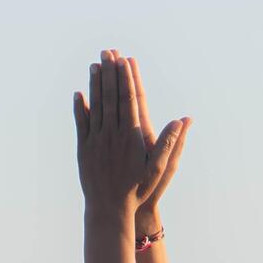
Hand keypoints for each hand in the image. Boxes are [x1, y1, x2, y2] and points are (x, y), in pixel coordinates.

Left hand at [74, 49, 185, 223]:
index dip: (126, 79)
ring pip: (95, 106)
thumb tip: (183, 121)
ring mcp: (96, 141)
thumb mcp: (160, 168)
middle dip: (109, 73)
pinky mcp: (84, 149)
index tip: (124, 61)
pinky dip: (79, 107)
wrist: (110, 209)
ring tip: (95, 65)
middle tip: (108, 53)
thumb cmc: (139, 189)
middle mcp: (112, 134)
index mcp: (132, 136)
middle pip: (111, 97)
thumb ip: (170, 143)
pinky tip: (78, 93)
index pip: (129, 100)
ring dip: (94, 84)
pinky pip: (81, 123)